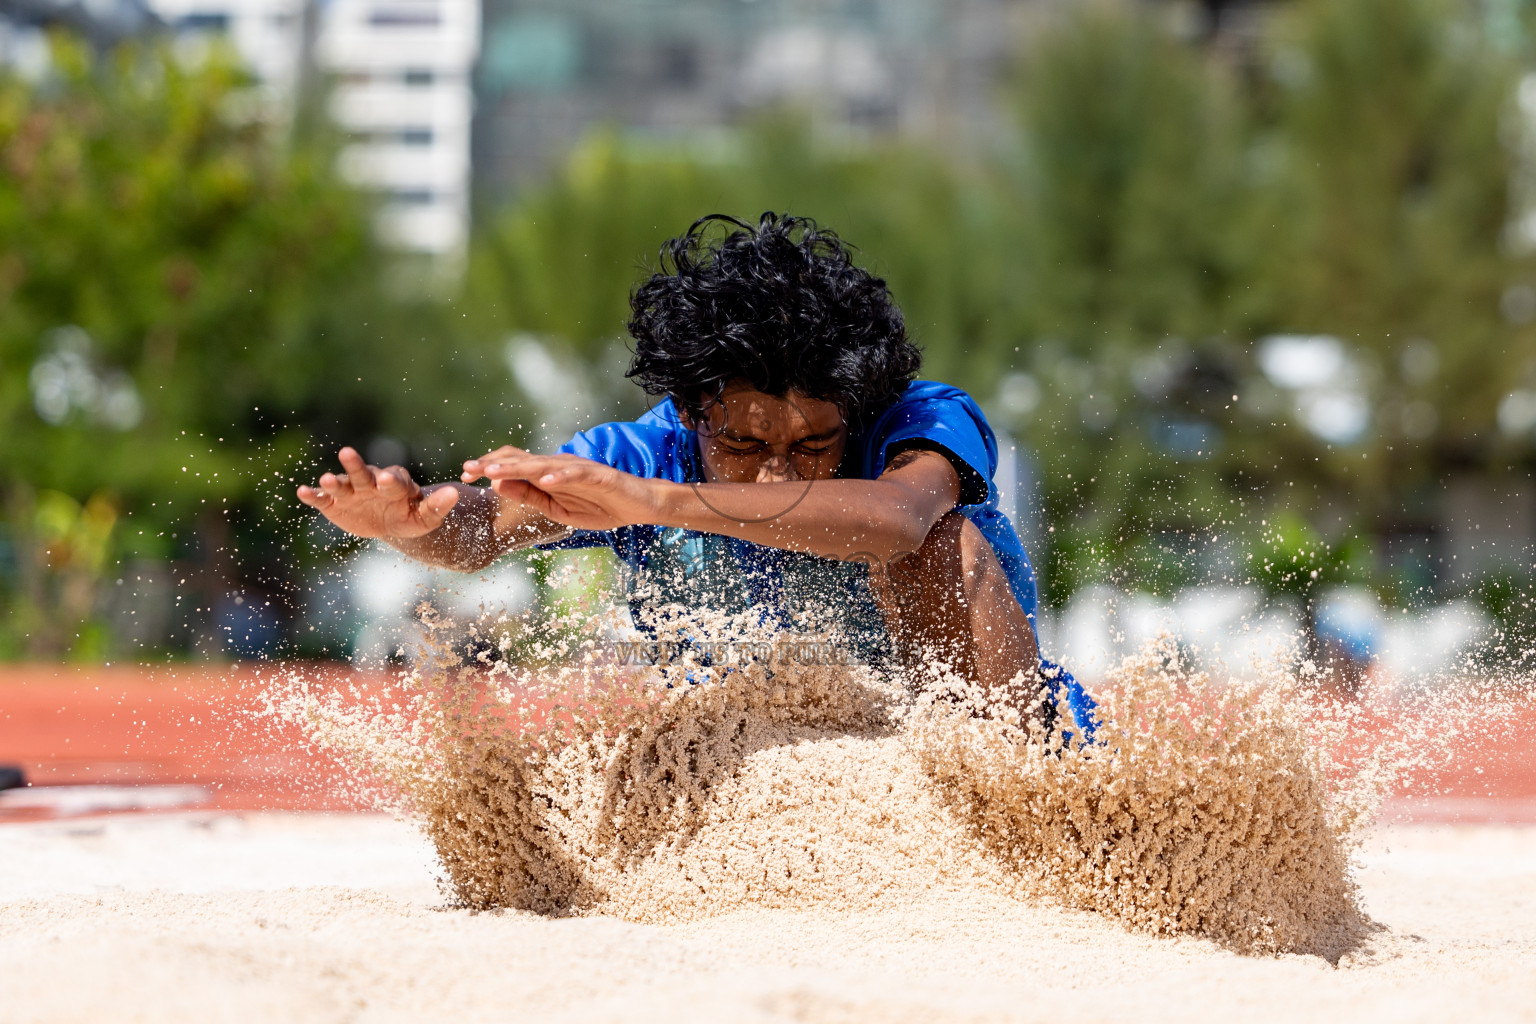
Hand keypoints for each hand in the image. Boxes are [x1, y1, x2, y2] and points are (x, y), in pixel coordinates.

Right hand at [297, 447, 460, 538]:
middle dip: (356, 465)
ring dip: (333, 482)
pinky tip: (302, 492)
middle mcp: (370, 482)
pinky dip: (312, 495)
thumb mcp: (424, 518)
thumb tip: (455, 494)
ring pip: (341, 484)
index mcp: (395, 484)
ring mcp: (350, 492)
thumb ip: (437, 507)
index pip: (394, 480)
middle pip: (363, 472)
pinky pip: (321, 498)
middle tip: (348, 453)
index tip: (388, 480)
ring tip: (326, 479)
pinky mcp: (332, 503)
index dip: (391, 480)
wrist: (386, 524)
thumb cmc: (408, 517)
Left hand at [463, 448, 663, 532]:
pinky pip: (577, 474)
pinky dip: (560, 476)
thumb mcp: (558, 509)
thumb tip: (497, 486)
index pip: (515, 466)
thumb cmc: (601, 506)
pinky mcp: (600, 475)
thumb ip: (530, 496)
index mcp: (549, 474)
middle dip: (494, 465)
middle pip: (522, 462)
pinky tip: (544, 480)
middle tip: (468, 468)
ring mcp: (580, 469)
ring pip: (544, 465)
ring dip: (518, 468)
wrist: (641, 506)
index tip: (465, 474)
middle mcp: (560, 466)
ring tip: (495, 472)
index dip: (490, 468)